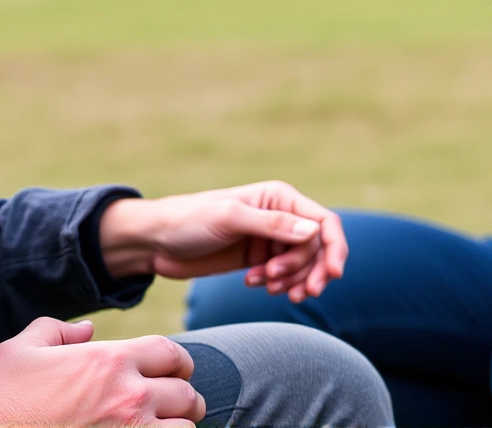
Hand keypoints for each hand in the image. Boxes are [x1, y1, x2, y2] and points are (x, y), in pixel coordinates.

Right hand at [0, 318, 203, 426]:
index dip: (176, 361)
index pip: (171, 353)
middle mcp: (129, 397)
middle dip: (183, 397)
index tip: (171, 371)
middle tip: (172, 405)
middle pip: (186, 394)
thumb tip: (85, 329)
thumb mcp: (19, 350)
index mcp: (109, 361)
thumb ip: (57, 331)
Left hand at [98, 181, 346, 302]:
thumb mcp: (230, 218)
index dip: (334, 248)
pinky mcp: (259, 260)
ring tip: (269, 289)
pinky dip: (276, 285)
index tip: (332, 276)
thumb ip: (272, 225)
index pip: (324, 222)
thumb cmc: (189, 220)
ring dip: (293, 281)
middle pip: (317, 248)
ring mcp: (270, 240)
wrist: (157, 242)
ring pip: (303, 265)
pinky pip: (283, 276)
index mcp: (279, 197)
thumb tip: (314, 232)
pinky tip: (252, 284)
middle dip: (310, 271)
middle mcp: (281, 216)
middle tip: (297, 294)